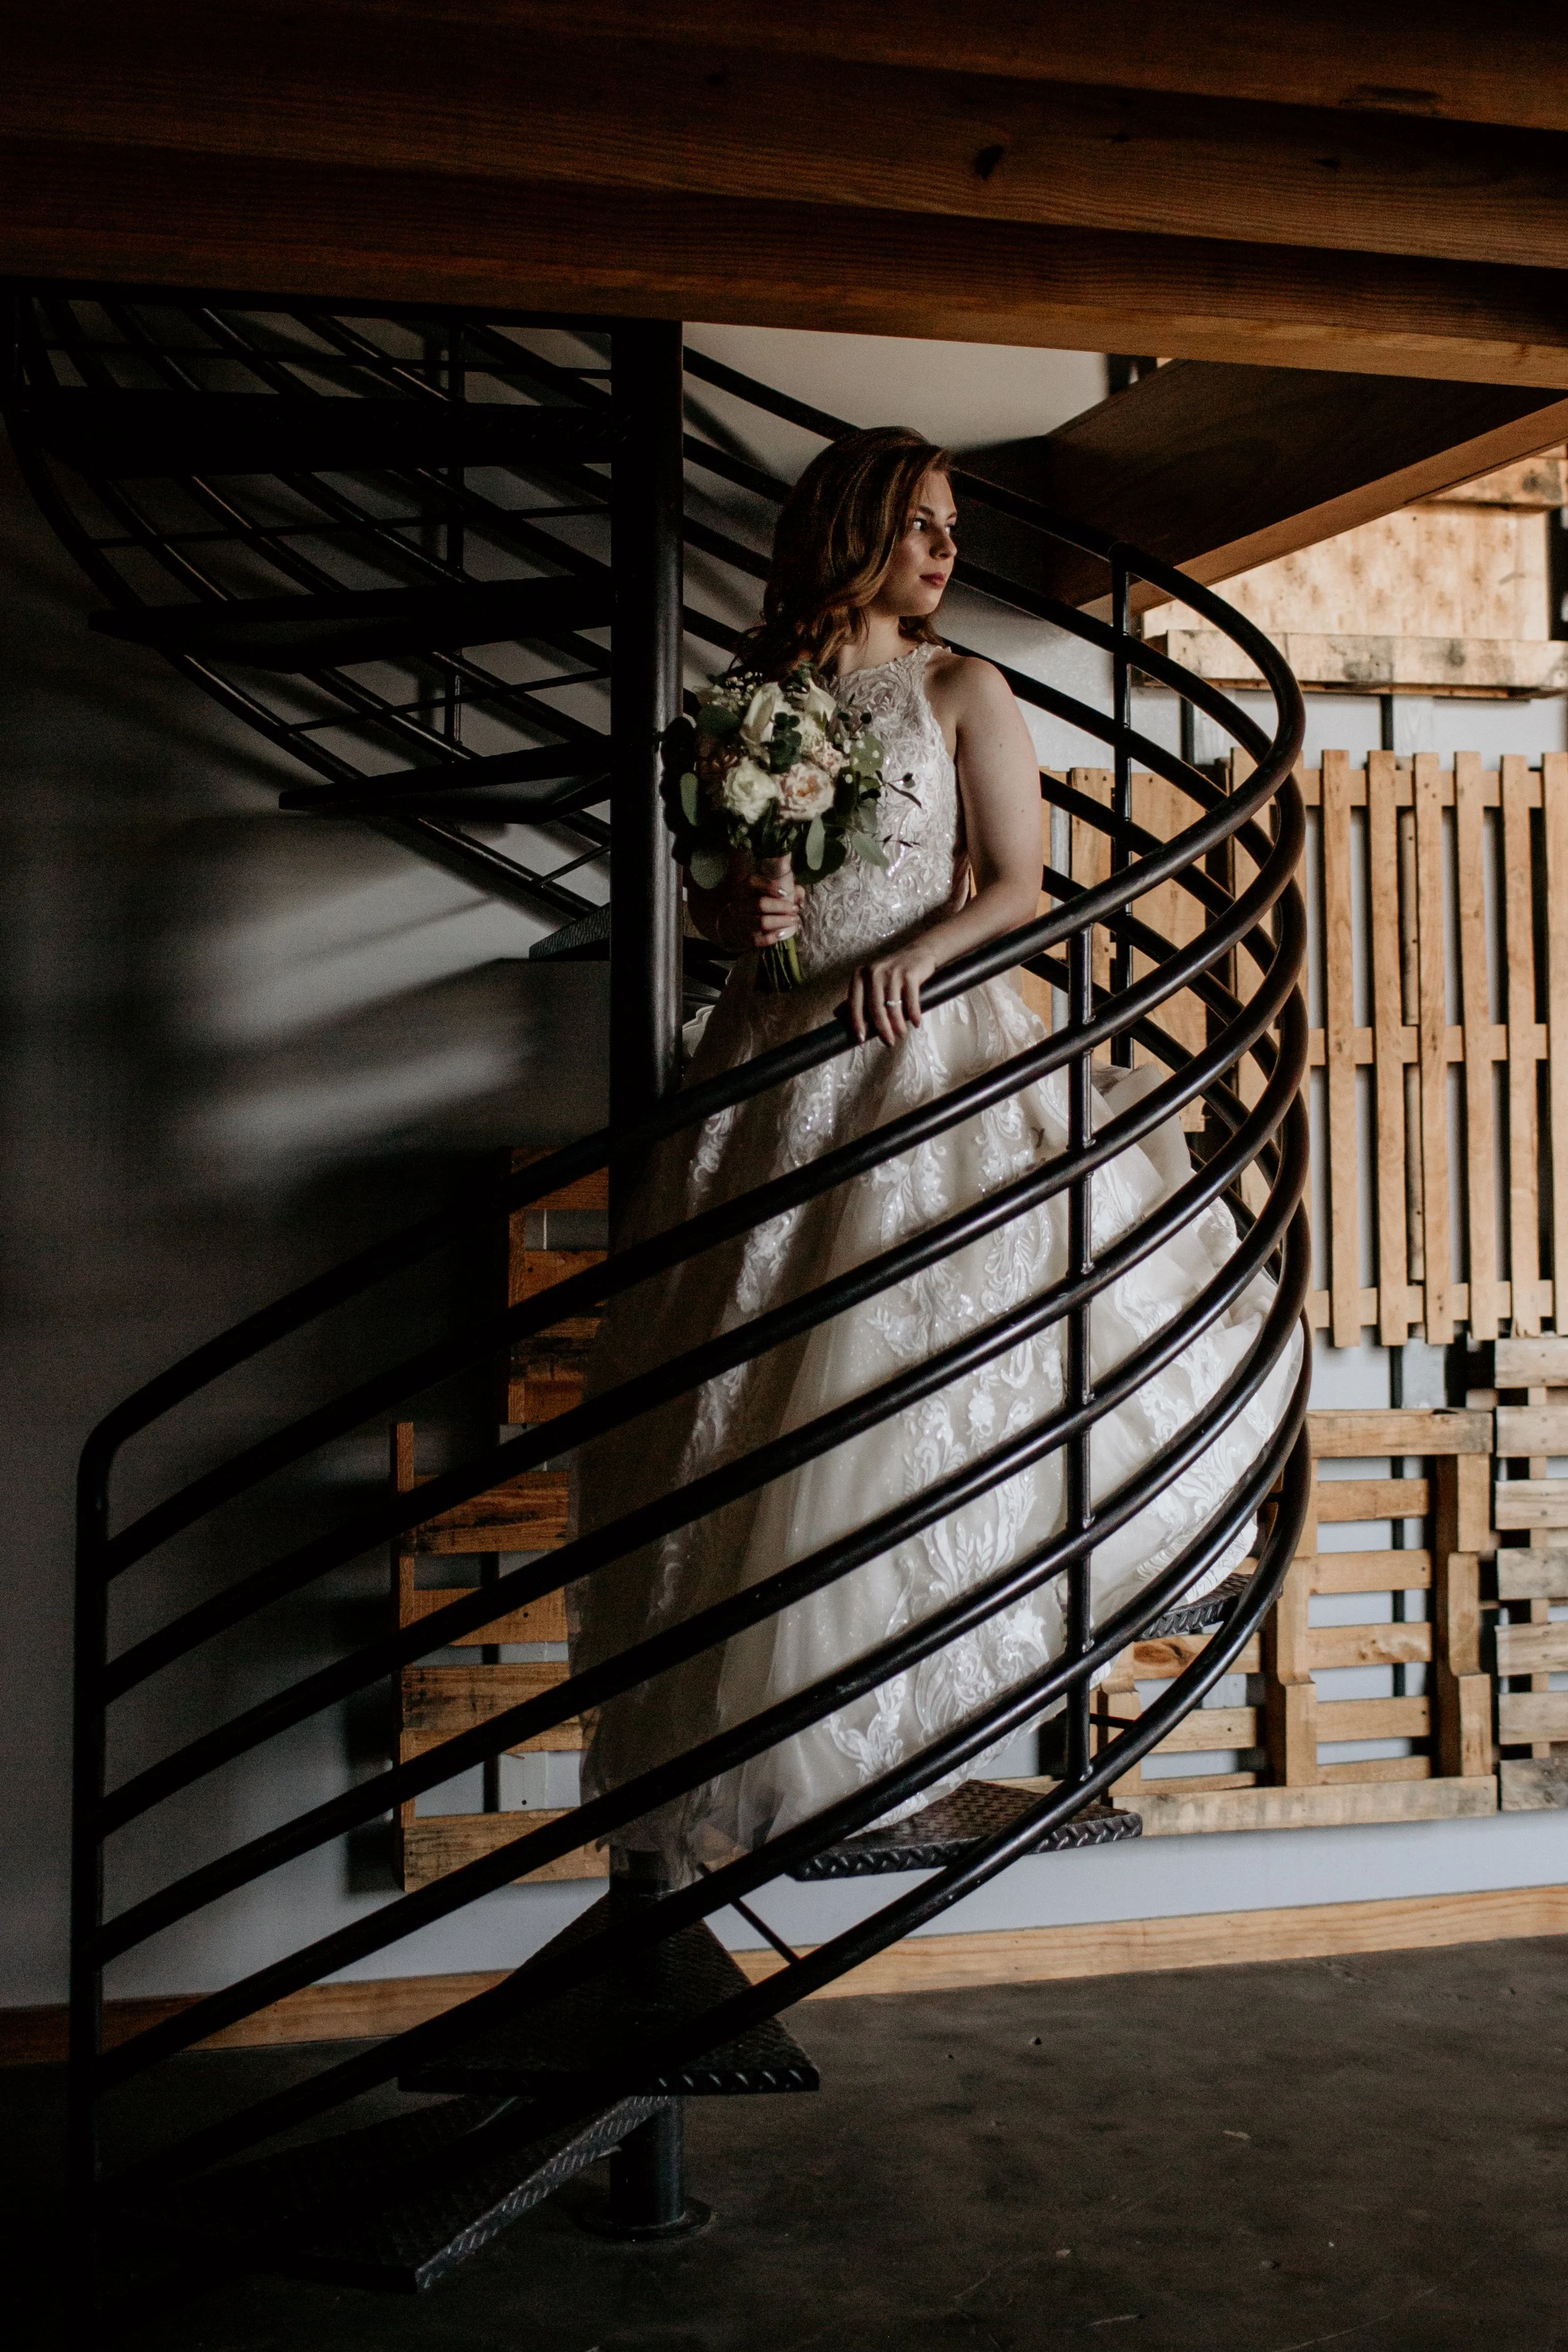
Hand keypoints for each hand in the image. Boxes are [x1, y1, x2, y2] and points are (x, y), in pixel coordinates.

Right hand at [687, 861, 802, 952]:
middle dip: (781, 906)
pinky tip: (782, 933)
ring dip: (781, 921)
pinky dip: (772, 937)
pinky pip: (758, 939)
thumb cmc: (745, 902)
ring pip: (762, 922)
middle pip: (760, 903)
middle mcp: (737, 904)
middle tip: (794, 909)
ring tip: (794, 920)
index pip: (752, 882)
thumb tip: (798, 890)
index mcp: (740, 888)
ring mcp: (738, 922)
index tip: (784, 892)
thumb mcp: (752, 888)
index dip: (769, 886)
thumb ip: (775, 884)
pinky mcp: (742, 938)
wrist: (722, 923)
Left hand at [848, 943, 937, 1045]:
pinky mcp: (909, 974)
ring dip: (899, 1025)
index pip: (855, 1003)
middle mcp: (874, 972)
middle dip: (882, 1029)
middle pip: (875, 1008)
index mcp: (860, 976)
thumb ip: (856, 998)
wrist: (918, 953)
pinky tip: (916, 1023)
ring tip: (902, 1034)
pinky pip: (910, 1001)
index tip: (860, 1039)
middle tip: (889, 1042)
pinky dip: (914, 1015)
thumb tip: (836, 1015)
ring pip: (893, 1007)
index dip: (856, 1023)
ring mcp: (892, 972)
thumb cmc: (891, 972)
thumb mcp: (871, 982)